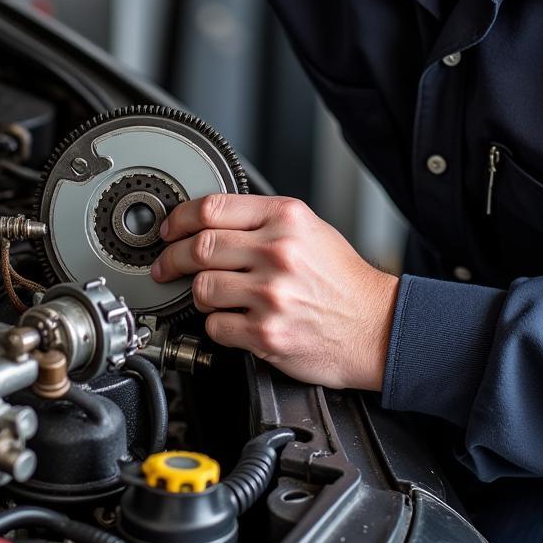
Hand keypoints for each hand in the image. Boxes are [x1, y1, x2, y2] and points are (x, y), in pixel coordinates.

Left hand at [150, 194, 398, 388]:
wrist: (376, 327)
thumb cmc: (343, 281)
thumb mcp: (310, 230)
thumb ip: (263, 221)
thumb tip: (209, 222)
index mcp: (286, 219)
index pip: (212, 208)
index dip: (180, 219)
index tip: (170, 229)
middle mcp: (278, 253)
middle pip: (199, 247)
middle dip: (172, 257)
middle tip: (166, 265)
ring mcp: (271, 295)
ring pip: (202, 288)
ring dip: (198, 294)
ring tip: (210, 296)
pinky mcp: (266, 334)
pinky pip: (215, 326)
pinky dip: (216, 325)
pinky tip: (233, 321)